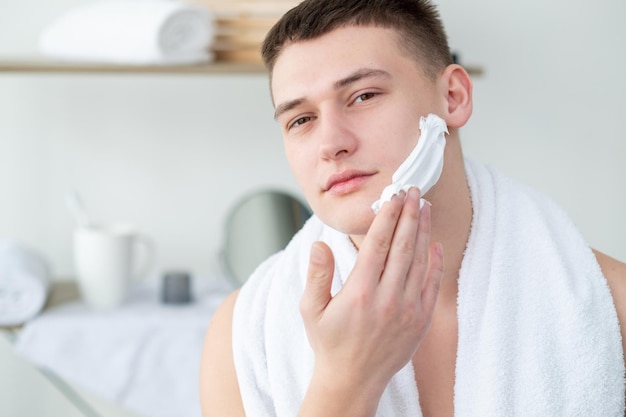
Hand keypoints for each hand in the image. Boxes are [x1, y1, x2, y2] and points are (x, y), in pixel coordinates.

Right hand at [300, 187, 443, 399]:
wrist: (353, 381)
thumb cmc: (329, 343)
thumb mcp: (311, 310)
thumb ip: (316, 275)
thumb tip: (320, 244)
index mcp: (359, 292)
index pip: (378, 244)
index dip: (387, 216)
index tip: (393, 195)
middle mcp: (387, 299)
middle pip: (403, 246)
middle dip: (410, 214)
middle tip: (415, 190)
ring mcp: (407, 311)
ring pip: (420, 261)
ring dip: (424, 231)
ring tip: (426, 207)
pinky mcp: (421, 322)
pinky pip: (432, 285)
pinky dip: (436, 262)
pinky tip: (436, 244)